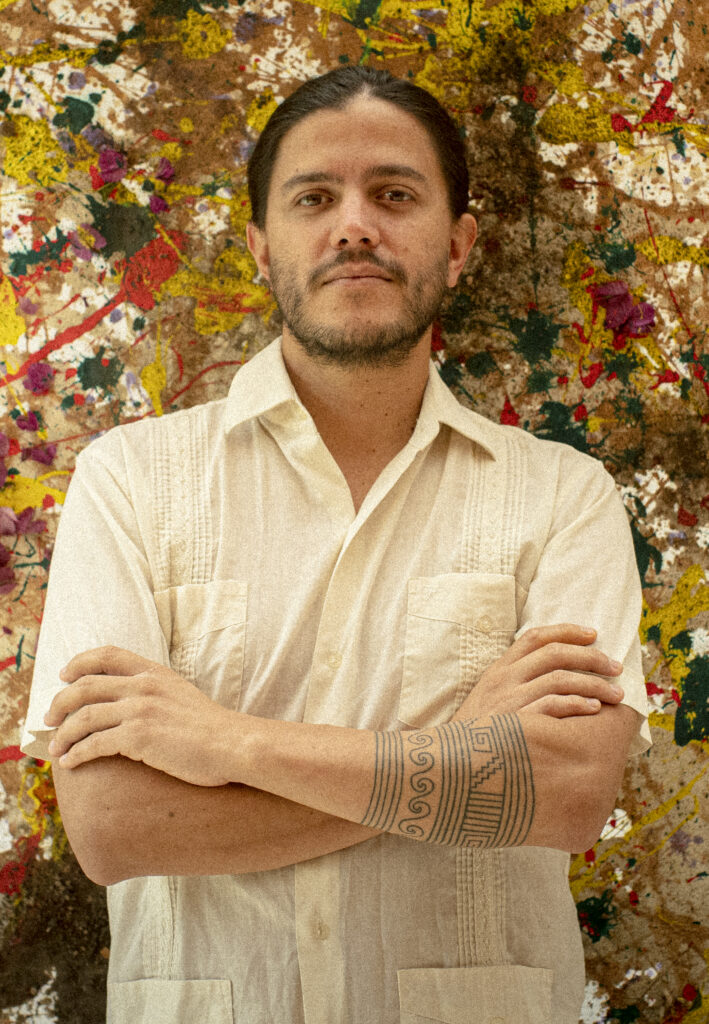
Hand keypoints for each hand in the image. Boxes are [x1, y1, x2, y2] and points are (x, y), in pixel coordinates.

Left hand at [44, 646, 239, 785]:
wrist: (232, 744)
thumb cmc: (212, 728)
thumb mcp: (182, 694)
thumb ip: (156, 691)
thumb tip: (131, 702)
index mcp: (154, 672)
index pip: (108, 654)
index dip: (80, 662)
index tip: (65, 675)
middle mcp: (143, 686)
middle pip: (85, 686)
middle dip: (59, 702)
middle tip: (49, 718)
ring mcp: (139, 710)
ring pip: (83, 717)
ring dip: (62, 734)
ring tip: (55, 748)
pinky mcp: (138, 737)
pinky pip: (94, 743)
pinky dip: (76, 753)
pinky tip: (70, 762)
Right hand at [454, 623, 624, 721]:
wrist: (447, 764)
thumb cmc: (476, 735)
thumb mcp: (488, 699)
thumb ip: (514, 683)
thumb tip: (553, 675)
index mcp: (498, 669)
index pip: (535, 637)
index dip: (567, 631)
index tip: (594, 634)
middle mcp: (504, 679)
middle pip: (554, 654)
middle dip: (591, 657)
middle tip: (616, 667)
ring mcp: (509, 700)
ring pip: (560, 679)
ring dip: (594, 684)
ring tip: (615, 694)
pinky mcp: (516, 723)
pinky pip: (553, 706)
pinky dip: (577, 704)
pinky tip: (594, 709)